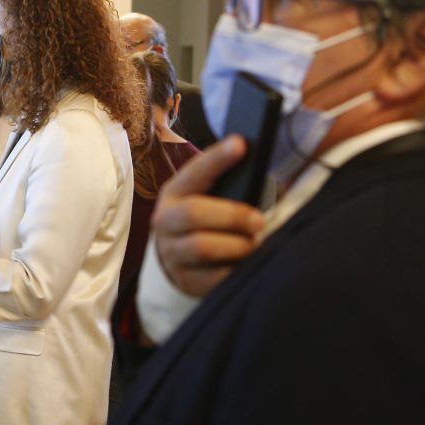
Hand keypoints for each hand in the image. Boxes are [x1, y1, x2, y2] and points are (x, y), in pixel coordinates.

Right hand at [151, 135, 265, 296]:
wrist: (179, 259)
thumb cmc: (206, 220)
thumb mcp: (208, 197)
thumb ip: (226, 182)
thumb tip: (255, 160)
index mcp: (174, 193)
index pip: (194, 172)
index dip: (216, 158)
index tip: (240, 144)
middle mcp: (165, 221)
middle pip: (193, 213)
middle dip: (232, 215)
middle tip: (259, 221)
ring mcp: (171, 252)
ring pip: (202, 247)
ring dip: (236, 245)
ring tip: (253, 245)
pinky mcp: (185, 280)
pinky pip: (213, 277)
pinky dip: (235, 270)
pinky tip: (247, 265)